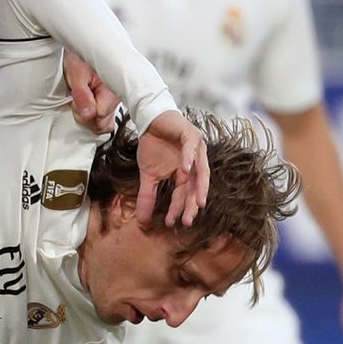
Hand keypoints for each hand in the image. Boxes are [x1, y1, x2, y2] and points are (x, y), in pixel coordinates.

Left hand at [63, 50, 120, 133]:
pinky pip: (104, 116)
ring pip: (103, 122)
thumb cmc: (81, 55)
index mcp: (112, 90)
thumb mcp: (77, 74)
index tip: (76, 102)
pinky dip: (94, 113)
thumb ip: (82, 96)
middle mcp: (118, 96)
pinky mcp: (111, 99)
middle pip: (103, 124)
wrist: (85, 42)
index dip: (84, 113)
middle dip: (87, 117)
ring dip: (89, 115)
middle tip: (77, 101)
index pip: (99, 118)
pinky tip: (88, 103)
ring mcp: (115, 98)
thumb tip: (87, 114)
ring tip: (82, 99)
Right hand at [136, 110, 209, 227]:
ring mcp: (196, 149)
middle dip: (192, 204)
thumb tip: (141, 220)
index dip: (179, 208)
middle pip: (196, 187)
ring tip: (197, 203)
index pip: (184, 194)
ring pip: (201, 170)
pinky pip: (192, 148)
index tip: (172, 222)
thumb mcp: (148, 175)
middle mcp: (195, 163)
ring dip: (199, 187)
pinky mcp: (191, 134)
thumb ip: (147, 196)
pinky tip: (184, 170)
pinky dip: (189, 158)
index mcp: (186, 173)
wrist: (150, 120)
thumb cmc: (152, 146)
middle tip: (188, 219)